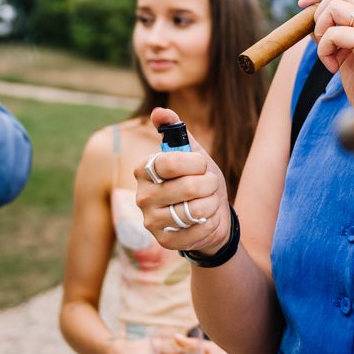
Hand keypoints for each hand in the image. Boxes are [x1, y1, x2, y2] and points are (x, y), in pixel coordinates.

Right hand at [134, 108, 229, 252]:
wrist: (210, 215)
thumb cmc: (199, 180)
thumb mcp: (193, 153)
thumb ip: (177, 131)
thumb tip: (159, 112)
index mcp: (145, 170)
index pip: (169, 162)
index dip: (194, 163)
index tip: (202, 165)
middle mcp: (142, 196)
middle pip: (188, 187)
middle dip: (209, 184)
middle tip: (209, 185)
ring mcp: (151, 221)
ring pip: (195, 210)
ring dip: (212, 204)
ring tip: (208, 202)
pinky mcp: (165, 242)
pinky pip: (199, 229)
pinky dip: (211, 222)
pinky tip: (206, 220)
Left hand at [299, 0, 353, 108]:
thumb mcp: (347, 56)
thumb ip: (337, 35)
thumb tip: (312, 19)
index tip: (302, 5)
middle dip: (318, 12)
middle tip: (318, 40)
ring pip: (334, 8)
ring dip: (321, 32)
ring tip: (329, 57)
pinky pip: (333, 33)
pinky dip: (324, 51)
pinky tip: (334, 68)